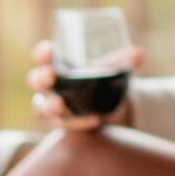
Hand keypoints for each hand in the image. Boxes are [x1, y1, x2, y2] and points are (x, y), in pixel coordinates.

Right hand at [27, 40, 144, 131]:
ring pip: (42, 107)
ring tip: (60, 104)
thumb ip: (123, 61)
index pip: (43, 56)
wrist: (106, 102)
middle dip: (41, 78)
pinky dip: (79, 122)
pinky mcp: (64, 123)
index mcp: (57, 63)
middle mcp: (50, 85)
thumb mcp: (111, 67)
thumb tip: (139, 54)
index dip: (42, 53)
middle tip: (51, 76)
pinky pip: (66, 125)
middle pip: (35, 80)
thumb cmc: (100, 77)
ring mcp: (53, 105)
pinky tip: (94, 119)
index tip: (49, 51)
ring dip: (50, 105)